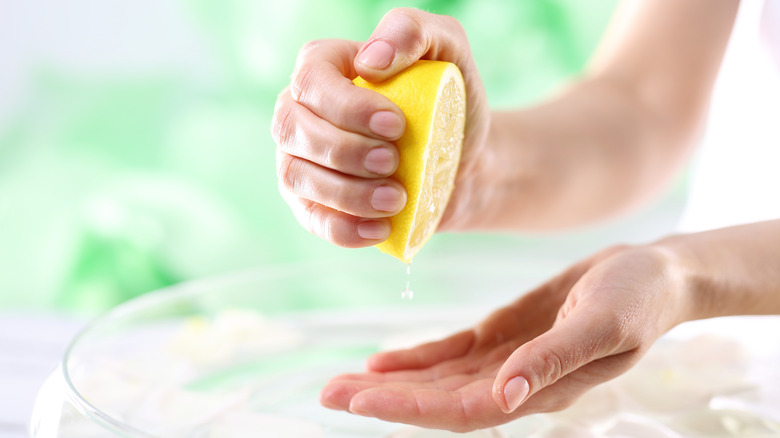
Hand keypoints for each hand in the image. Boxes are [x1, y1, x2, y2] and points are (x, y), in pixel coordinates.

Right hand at [271, 8, 488, 247]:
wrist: (465, 160)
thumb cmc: (450, 101)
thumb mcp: (447, 48)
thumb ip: (412, 31)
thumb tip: (371, 60)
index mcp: (324, 68)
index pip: (312, 81)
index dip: (346, 106)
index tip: (395, 124)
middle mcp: (301, 112)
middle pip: (293, 129)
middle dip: (344, 150)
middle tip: (395, 161)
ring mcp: (301, 160)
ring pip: (296, 176)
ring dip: (345, 193)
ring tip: (396, 198)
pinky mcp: (314, 203)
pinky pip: (312, 219)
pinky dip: (344, 229)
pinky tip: (380, 229)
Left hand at [320, 244, 689, 431]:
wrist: (652, 274)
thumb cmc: (637, 298)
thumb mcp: (602, 325)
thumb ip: (554, 361)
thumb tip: (506, 398)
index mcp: (537, 387)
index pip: (462, 409)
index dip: (411, 407)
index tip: (362, 399)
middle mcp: (513, 382)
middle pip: (437, 400)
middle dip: (383, 398)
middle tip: (328, 392)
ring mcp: (505, 360)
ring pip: (436, 380)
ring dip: (389, 382)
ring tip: (340, 381)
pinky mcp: (501, 336)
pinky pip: (449, 354)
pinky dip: (415, 360)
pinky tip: (382, 361)